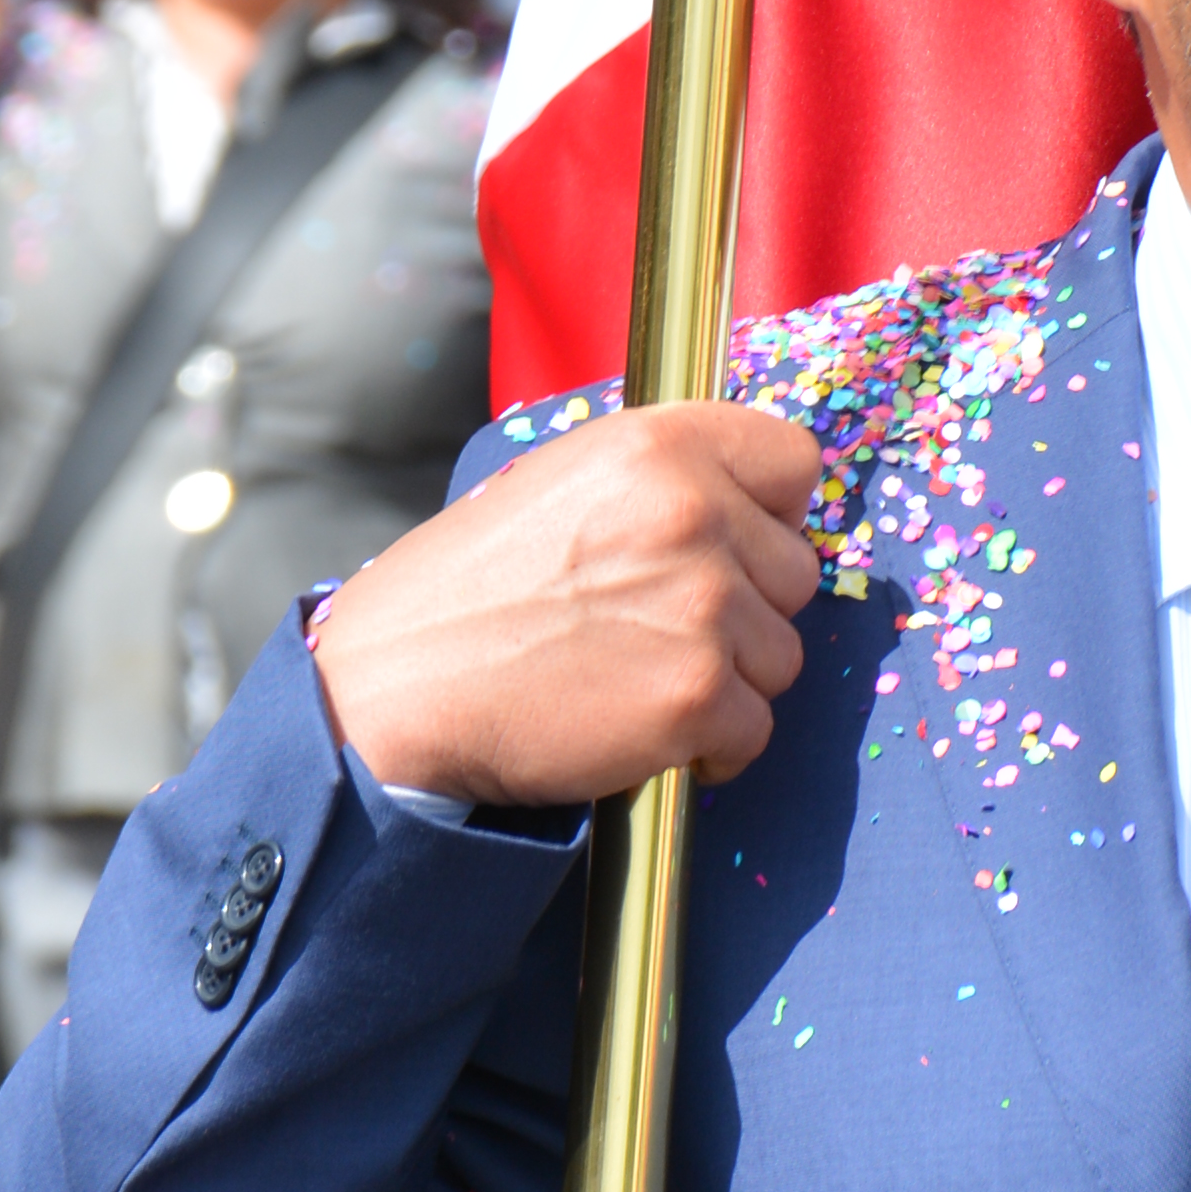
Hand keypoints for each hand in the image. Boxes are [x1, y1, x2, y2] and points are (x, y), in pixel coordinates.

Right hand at [309, 402, 824, 812]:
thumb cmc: (470, 589)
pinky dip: (711, 747)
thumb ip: (665, 480)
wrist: (394, 689)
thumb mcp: (566, 482)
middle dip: (746, 608)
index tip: (735, 546)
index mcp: (661, 444)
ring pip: (780, 656)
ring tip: (637, 677)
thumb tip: (751, 507)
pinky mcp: (697, 697)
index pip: (794, 463)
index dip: (771, 512)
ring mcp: (703, 608)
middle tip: (659, 629)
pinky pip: (754, 730)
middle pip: (796, 571)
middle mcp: (694, 514)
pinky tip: (643, 731)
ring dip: (728, 680)